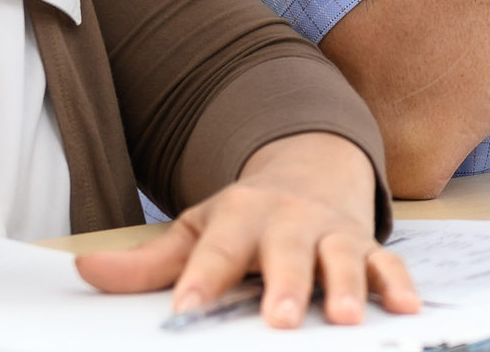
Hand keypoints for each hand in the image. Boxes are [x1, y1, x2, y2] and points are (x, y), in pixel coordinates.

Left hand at [75, 133, 418, 327]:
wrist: (309, 170)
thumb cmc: (247, 218)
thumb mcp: (196, 229)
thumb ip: (146, 263)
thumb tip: (83, 272)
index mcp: (240, 216)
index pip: (217, 251)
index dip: (202, 281)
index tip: (185, 312)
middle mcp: (289, 220)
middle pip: (287, 252)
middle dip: (286, 284)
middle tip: (279, 319)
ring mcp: (331, 232)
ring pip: (341, 256)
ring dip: (346, 285)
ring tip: (344, 318)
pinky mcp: (364, 246)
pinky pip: (387, 263)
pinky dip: (398, 284)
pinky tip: (406, 308)